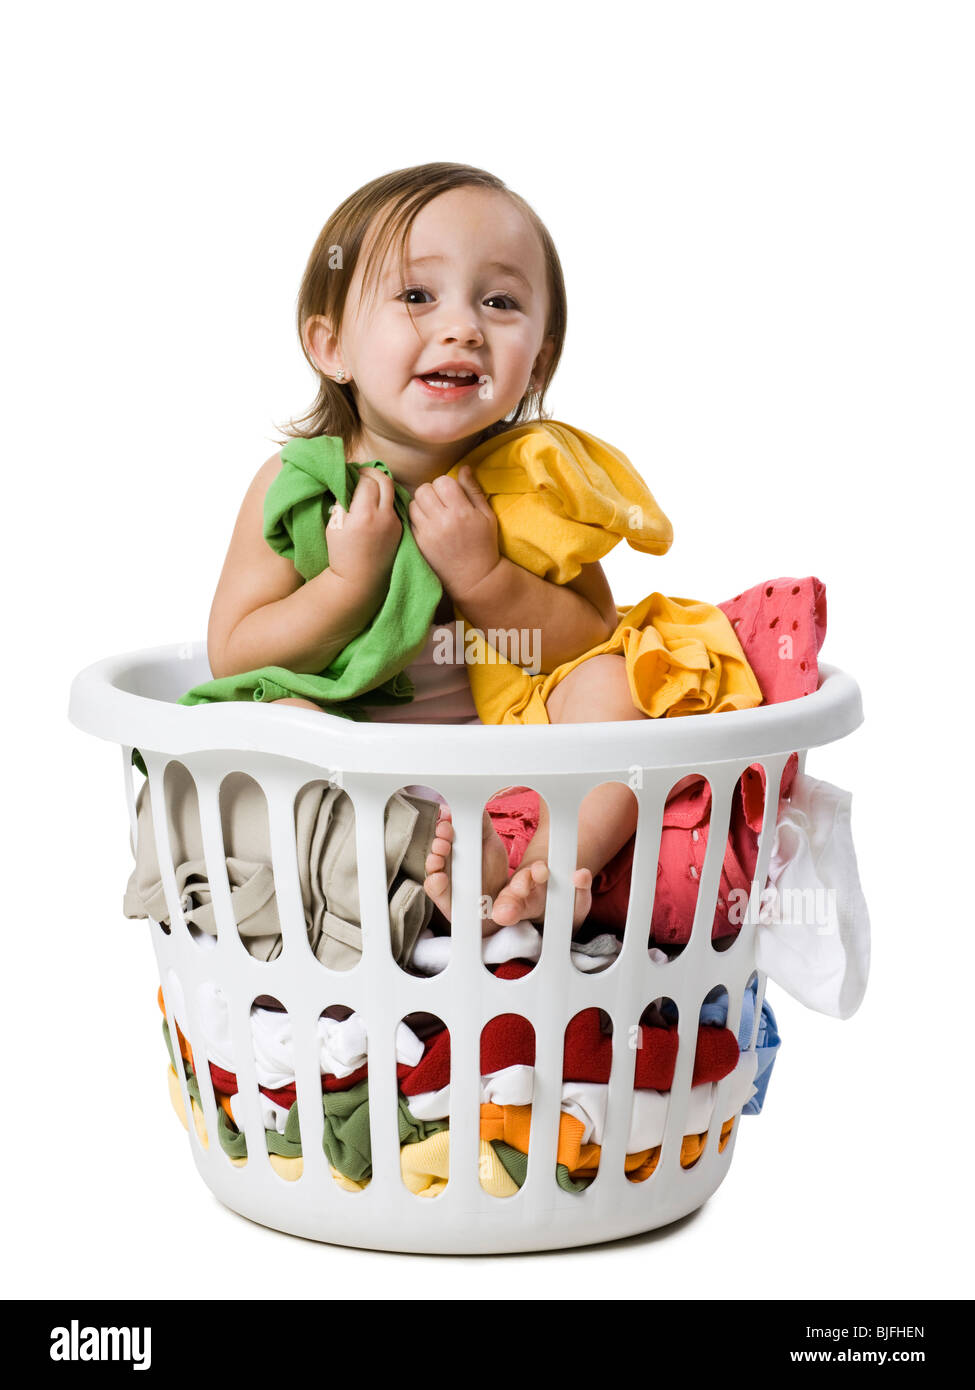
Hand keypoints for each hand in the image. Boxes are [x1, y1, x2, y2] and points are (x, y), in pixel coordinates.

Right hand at [324, 468, 401, 599]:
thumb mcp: (335, 524)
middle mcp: (384, 516)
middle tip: (361, 474)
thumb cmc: (341, 553)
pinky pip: (393, 507)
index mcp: (365, 514)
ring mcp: (395, 523)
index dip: (357, 474)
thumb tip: (348, 481)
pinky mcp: (400, 530)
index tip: (350, 474)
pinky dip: (384, 501)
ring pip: (392, 492)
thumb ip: (343, 500)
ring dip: (380, 485)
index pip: (366, 480)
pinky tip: (374, 505)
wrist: (359, 580)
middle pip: (384, 480)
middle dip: (372, 473)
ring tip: (367, 488)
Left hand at [409, 465, 499, 600]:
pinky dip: (417, 519)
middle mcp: (442, 521)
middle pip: (424, 490)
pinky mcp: (419, 544)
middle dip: (432, 492)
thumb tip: (464, 467)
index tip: (452, 494)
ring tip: (433, 513)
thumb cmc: (484, 545)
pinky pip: (410, 521)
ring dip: (422, 504)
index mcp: (461, 512)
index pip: (442, 482)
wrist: (475, 578)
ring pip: (413, 504)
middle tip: (441, 502)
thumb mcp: (487, 516)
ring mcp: (428, 533)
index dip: (446, 485)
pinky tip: (428, 525)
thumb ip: (474, 490)